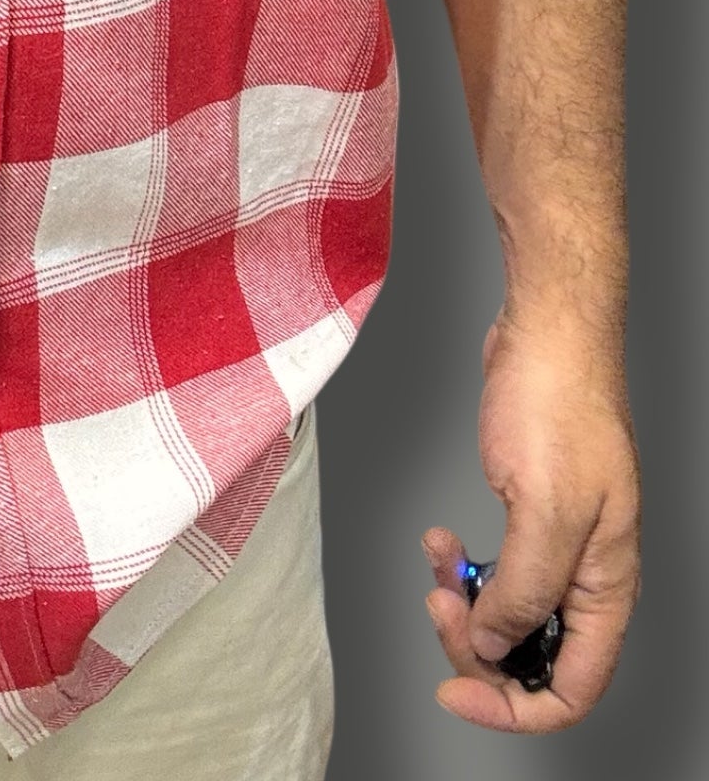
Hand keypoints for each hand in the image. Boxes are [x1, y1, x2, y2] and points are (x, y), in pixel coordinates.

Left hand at [421, 314, 639, 731]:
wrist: (548, 334)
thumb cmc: (560, 404)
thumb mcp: (543, 510)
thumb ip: (524, 590)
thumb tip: (496, 645)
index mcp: (606, 587)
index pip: (572, 687)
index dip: (515, 709)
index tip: (457, 693)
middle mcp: (587, 575)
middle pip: (532, 656)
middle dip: (478, 645)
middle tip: (439, 605)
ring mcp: (558, 544)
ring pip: (507, 611)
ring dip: (463, 599)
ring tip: (437, 560)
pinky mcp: (529, 514)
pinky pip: (493, 564)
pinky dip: (461, 560)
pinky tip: (440, 537)